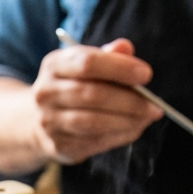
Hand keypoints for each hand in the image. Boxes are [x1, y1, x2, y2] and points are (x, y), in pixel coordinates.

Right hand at [31, 38, 163, 164]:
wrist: (38, 120)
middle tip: (154, 106)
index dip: (119, 68)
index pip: (88, 63)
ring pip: (94, 122)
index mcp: (54, 65)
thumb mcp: (85, 65)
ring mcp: (48, 122)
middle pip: (92, 95)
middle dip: (129, 101)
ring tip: (147, 118)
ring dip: (127, 121)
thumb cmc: (73, 86)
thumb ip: (107, 56)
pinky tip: (133, 129)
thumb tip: (126, 48)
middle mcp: (46, 93)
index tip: (146, 75)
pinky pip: (94, 142)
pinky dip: (119, 136)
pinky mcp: (57, 145)